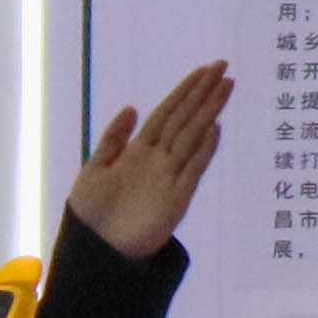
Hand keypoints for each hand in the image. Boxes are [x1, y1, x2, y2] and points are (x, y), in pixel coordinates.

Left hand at [67, 61, 229, 258]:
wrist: (96, 251)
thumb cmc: (92, 213)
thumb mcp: (94, 169)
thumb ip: (113, 140)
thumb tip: (131, 108)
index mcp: (137, 151)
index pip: (165, 114)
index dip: (183, 92)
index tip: (203, 70)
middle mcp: (157, 159)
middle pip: (183, 120)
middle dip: (202, 93)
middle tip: (222, 67)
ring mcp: (169, 177)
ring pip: (191, 137)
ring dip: (207, 112)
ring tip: (226, 87)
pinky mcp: (176, 199)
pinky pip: (191, 170)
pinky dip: (202, 150)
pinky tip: (214, 130)